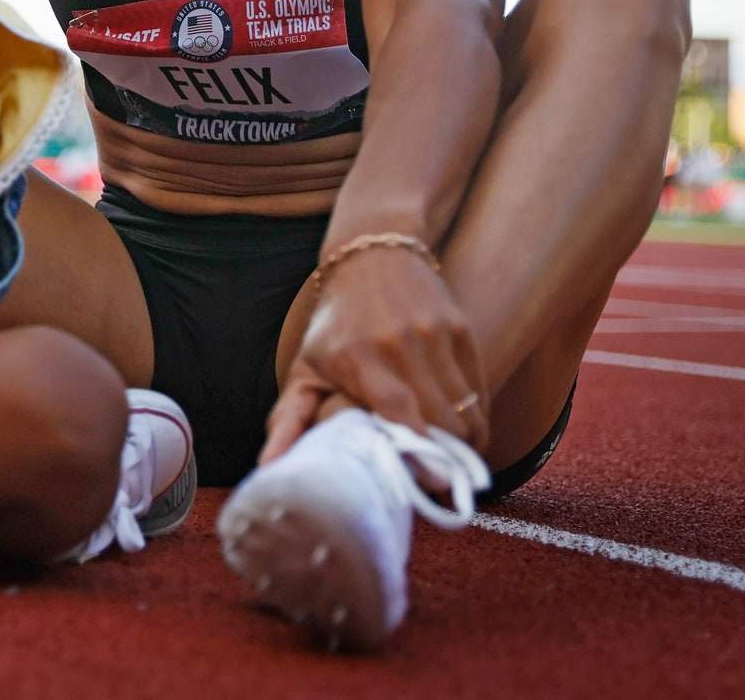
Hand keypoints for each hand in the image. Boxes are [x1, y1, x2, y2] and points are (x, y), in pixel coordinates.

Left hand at [259, 247, 488, 462]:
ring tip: (453, 462)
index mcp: (358, 358)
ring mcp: (432, 333)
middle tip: (439, 484)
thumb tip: (266, 470)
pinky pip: (478, 389)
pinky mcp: (458, 327)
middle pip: (441, 423)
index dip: (421, 457)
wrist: (372, 255)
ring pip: (466, 410)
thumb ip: (289, 419)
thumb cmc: (335, 322)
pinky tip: (465, 430)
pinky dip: (476, 416)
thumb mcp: (307, 365)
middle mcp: (398, 344)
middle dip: (446, 461)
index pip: (402, 417)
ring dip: (466, 443)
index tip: (430, 488)